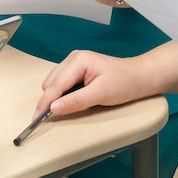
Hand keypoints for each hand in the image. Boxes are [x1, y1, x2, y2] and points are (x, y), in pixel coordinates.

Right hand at [38, 49, 161, 118]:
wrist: (140, 77)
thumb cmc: (125, 82)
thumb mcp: (101, 95)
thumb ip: (76, 101)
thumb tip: (53, 109)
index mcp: (78, 60)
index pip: (55, 85)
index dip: (45, 103)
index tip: (36, 119)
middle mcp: (73, 59)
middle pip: (50, 83)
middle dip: (50, 100)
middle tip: (51, 118)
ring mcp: (75, 63)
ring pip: (54, 83)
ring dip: (56, 97)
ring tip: (67, 108)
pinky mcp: (77, 70)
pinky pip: (62, 83)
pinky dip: (63, 94)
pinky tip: (72, 100)